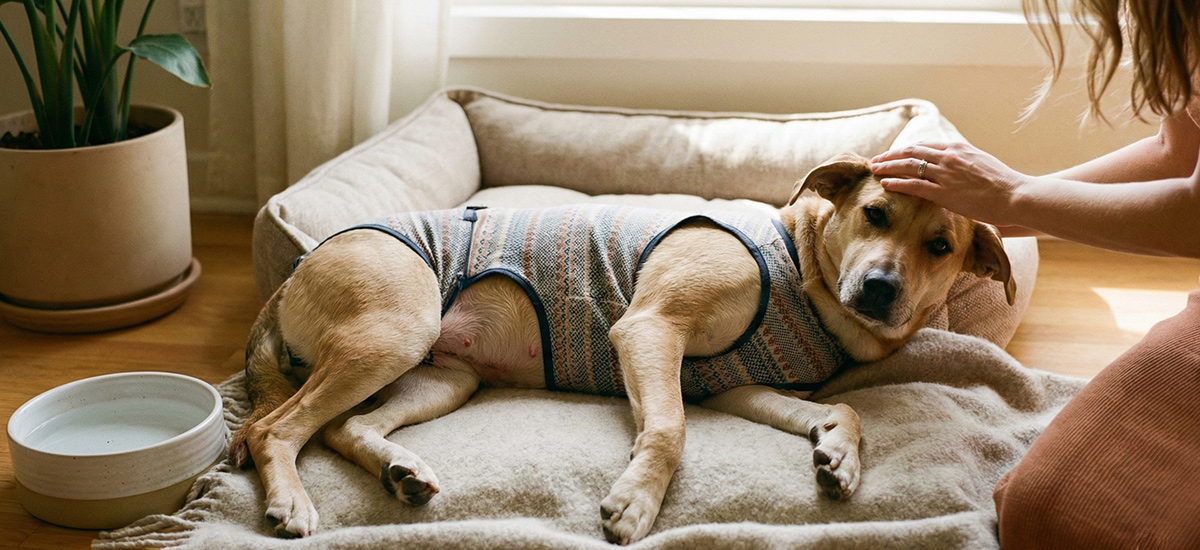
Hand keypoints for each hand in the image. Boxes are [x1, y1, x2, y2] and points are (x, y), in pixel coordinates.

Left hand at [869, 141, 1030, 226]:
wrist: (1015, 195)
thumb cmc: (1002, 184)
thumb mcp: (980, 163)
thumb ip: (963, 162)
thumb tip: (954, 167)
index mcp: (957, 148)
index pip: (923, 145)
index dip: (905, 150)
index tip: (893, 153)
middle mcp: (949, 157)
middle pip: (911, 152)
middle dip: (890, 155)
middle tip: (876, 159)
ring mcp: (946, 174)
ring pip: (908, 166)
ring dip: (888, 167)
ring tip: (874, 169)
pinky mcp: (945, 192)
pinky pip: (914, 185)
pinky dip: (897, 183)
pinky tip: (886, 184)